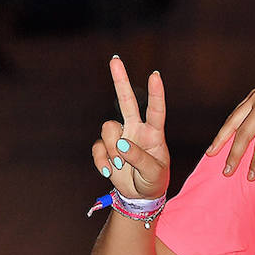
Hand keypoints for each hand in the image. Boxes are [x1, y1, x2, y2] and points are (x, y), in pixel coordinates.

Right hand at [92, 57, 169, 199]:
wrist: (140, 195)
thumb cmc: (154, 181)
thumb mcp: (154, 173)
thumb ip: (140, 158)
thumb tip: (122, 144)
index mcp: (154, 133)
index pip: (156, 110)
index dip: (156, 93)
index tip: (155, 75)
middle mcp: (136, 129)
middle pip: (127, 101)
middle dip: (120, 80)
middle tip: (115, 59)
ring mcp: (119, 137)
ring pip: (108, 129)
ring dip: (112, 149)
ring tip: (122, 165)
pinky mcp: (106, 149)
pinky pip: (98, 149)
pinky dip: (102, 162)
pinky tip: (111, 171)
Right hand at [205, 67, 254, 179]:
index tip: (251, 176)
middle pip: (244, 133)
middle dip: (234, 154)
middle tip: (227, 172)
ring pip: (234, 120)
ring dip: (221, 138)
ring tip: (211, 154)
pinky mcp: (254, 93)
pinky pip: (237, 110)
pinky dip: (227, 124)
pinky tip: (221, 136)